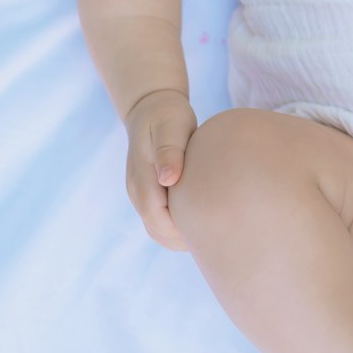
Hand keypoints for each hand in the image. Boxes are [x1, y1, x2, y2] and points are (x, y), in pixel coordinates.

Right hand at [123, 89, 197, 251]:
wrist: (152, 108)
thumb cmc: (167, 116)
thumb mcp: (170, 126)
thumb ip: (169, 151)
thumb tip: (168, 180)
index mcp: (141, 176)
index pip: (155, 214)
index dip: (178, 228)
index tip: (207, 232)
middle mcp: (137, 190)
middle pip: (156, 228)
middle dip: (182, 239)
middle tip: (216, 243)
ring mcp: (141, 194)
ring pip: (156, 230)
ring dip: (180, 239)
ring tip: (211, 241)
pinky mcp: (150, 194)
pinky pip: (160, 222)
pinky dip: (177, 231)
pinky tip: (202, 230)